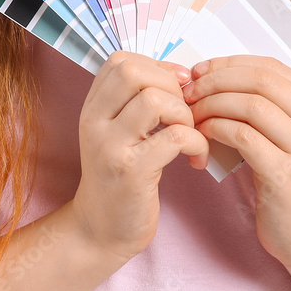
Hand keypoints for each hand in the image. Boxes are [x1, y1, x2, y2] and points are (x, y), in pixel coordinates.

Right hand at [70, 51, 209, 265]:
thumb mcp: (118, 130)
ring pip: (154, 101)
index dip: (156, 66)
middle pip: (134, 72)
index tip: (175, 88)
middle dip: (170, 85)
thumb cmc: (120, 175)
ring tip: (190, 134)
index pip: (121, 60)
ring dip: (184, 114)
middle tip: (183, 112)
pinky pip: (173, 138)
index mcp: (94, 106)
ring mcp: (110, 147)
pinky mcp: (131, 173)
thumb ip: (138, 99)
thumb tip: (180, 73)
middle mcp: (95, 121)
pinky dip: (196, 141)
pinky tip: (196, 157)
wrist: (100, 230)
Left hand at [182, 55, 290, 273]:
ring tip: (193, 113)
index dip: (231, 63)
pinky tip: (203, 134)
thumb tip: (212, 75)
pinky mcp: (286, 174)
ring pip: (251, 106)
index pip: (271, 67)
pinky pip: (244, 137)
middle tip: (190, 91)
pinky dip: (217, 128)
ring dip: (213, 104)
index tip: (201, 70)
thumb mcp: (286, 136)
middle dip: (218, 80)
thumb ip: (264, 106)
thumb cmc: (290, 182)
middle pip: (261, 81)